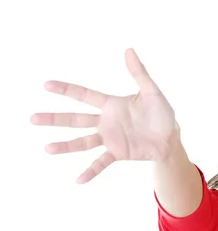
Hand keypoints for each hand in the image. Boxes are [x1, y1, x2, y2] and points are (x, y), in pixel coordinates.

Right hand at [31, 48, 177, 183]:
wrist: (170, 137)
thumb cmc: (162, 113)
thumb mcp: (152, 92)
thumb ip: (139, 73)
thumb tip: (129, 50)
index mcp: (111, 105)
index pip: (84, 95)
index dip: (67, 90)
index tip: (47, 85)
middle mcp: (106, 122)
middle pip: (76, 119)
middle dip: (55, 119)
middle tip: (32, 119)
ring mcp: (110, 138)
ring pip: (83, 142)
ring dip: (66, 146)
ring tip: (47, 148)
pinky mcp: (118, 153)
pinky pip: (101, 162)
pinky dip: (91, 171)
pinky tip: (78, 180)